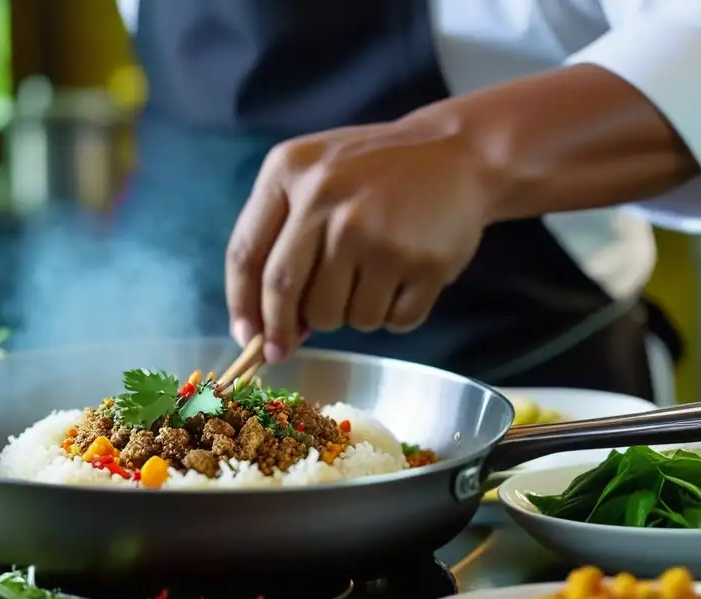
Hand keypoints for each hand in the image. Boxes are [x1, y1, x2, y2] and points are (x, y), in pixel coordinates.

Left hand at [225, 110, 494, 361]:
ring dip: (349, 315)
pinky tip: (403, 281)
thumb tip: (263, 328)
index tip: (249, 339)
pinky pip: (390, 322)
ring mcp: (375, 233)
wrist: (457, 152)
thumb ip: (280, 237)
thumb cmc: (370, 173)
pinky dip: (392, 317)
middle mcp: (327, 199)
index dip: (242, 306)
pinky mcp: (421, 262)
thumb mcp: (313, 177)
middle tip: (290, 345)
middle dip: (284, 329)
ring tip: (370, 280)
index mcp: (288, 172)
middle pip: (285, 293)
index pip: (246, 255)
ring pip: (339, 317)